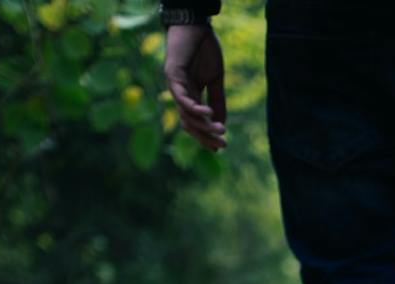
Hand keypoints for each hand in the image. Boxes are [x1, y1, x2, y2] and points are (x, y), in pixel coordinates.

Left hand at [165, 23, 226, 150]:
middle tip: (222, 145)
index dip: (206, 136)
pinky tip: (207, 113)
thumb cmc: (205, 49)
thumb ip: (218, 100)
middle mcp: (180, 94)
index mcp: (191, 95)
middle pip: (189, 124)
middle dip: (205, 136)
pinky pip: (181, 97)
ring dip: (202, 124)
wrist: (196, 25)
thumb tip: (221, 123)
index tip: (220, 147)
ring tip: (220, 129)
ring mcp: (175, 86)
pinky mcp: (172, 75)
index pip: (196, 122)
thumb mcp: (215, 79)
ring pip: (186, 114)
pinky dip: (194, 107)